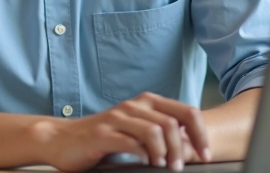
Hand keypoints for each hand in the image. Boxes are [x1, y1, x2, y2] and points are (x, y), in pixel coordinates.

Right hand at [33, 92, 211, 171]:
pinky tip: (146, 163)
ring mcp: (117, 118)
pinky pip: (130, 142)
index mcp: (147, 103)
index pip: (185, 112)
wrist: (63, 140)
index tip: (206, 154)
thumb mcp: (136, 131)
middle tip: (181, 167)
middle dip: (183, 148)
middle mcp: (134, 106)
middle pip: (173, 122)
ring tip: (165, 167)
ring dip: (165, 152)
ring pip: (154, 130)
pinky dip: (143, 154)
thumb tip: (191, 147)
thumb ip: (160, 133)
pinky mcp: (102, 134)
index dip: (201, 133)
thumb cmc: (104, 138)